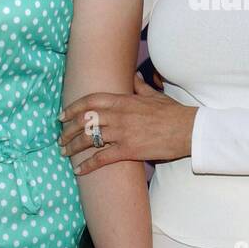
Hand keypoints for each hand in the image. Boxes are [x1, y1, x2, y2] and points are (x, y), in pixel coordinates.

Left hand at [58, 72, 197, 174]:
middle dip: (67, 130)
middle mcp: (119, 115)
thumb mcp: (154, 95)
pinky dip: (87, 165)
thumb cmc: (172, 113)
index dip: (72, 108)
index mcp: (123, 100)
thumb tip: (133, 77)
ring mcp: (122, 132)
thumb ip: (139, 87)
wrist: (188, 129)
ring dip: (72, 146)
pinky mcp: (128, 150)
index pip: (90, 101)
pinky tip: (78, 170)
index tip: (62, 116)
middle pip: (84, 121)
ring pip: (88, 138)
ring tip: (64, 152)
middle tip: (60, 138)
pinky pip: (101, 158)